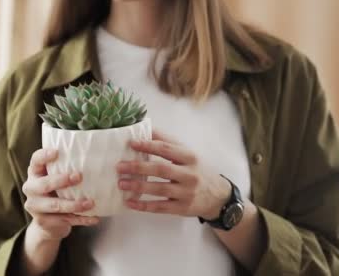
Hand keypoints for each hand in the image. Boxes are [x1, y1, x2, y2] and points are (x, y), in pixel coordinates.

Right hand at [22, 148, 99, 241]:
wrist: (48, 222)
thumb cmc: (57, 191)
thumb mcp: (57, 178)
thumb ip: (66, 168)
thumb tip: (97, 158)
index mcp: (35, 173)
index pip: (36, 160)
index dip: (44, 156)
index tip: (57, 152)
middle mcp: (31, 188)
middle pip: (43, 184)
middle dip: (61, 180)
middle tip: (79, 176)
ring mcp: (35, 207)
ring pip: (55, 205)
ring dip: (74, 204)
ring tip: (91, 203)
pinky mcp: (44, 222)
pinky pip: (65, 220)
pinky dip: (82, 219)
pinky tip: (94, 218)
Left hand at [116, 130, 231, 219]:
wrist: (218, 196)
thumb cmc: (198, 170)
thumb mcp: (188, 154)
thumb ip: (168, 143)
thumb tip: (145, 129)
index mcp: (190, 157)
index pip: (166, 149)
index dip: (148, 145)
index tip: (131, 143)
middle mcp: (190, 174)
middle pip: (161, 169)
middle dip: (138, 167)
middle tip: (119, 166)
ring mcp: (187, 193)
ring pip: (160, 189)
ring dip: (138, 186)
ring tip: (121, 183)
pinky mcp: (183, 208)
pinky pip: (161, 207)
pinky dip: (144, 205)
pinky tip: (130, 203)